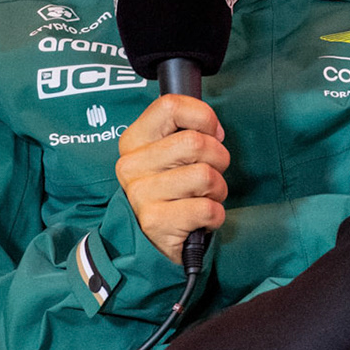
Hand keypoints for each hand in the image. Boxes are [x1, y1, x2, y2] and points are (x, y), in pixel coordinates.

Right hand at [116, 94, 229, 263]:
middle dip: (218, 158)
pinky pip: (208, 209)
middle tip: (209, 174)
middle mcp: (131, 165)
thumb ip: (184, 131)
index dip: (203, 117)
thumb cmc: (171, 192)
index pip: (171, 106)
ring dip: (217, 189)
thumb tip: (213, 129)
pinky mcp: (156, 222)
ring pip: (206, 175)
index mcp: (134, 141)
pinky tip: (200, 219)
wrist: (151, 243)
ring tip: (203, 197)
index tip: (212, 133)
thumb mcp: (167, 155)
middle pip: (196, 142)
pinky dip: (215, 215)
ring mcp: (141, 194)